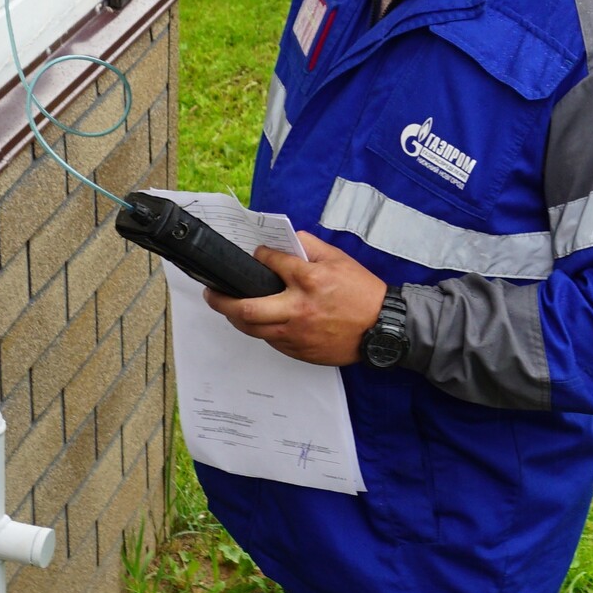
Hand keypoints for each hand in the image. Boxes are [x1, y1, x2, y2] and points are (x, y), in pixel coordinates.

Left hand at [202, 232, 388, 367]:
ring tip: (228, 307)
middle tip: (211, 293)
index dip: (259, 256)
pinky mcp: (300, 351)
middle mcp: (298, 309)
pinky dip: (260, 329)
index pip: (270, 263)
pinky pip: (271, 341)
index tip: (256, 255)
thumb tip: (286, 240)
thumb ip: (310, 247)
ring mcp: (297, 334)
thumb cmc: (362, 293)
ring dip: (235, 318)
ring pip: (253, 329)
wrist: (382, 329)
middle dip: (222, 300)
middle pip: (247, 308)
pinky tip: (258, 321)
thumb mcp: (340, 259)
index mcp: (309, 281)